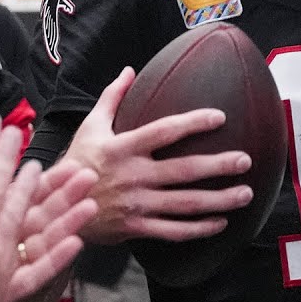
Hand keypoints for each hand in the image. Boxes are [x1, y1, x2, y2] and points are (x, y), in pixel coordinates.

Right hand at [57, 67, 254, 244]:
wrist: (55, 208)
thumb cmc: (78, 161)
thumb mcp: (90, 126)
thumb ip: (112, 97)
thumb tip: (130, 69)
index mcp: (123, 148)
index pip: (164, 131)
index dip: (192, 123)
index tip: (220, 117)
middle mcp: (133, 176)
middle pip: (183, 171)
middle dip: (218, 166)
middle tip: (246, 160)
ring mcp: (136, 205)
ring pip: (184, 204)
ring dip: (219, 200)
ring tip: (245, 193)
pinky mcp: (136, 228)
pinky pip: (172, 231)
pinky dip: (199, 229)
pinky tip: (221, 222)